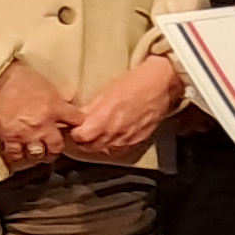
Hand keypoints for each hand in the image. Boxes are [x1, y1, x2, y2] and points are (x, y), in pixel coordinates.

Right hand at [0, 59, 75, 168]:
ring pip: (39, 154)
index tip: (75, 126)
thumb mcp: (46, 82)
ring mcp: (26, 134)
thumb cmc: (19, 77)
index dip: (77, 124)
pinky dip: (18, 157)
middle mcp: (44, 125)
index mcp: (55, 108)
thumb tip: (69, 99)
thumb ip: (58, 95)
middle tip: (54, 146)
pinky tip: (20, 155)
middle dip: (57, 148)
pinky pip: (16, 155)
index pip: (76, 121)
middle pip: (57, 146)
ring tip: (38, 153)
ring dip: (40, 155)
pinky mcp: (9, 138)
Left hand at [64, 54, 186, 160]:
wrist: (161, 85)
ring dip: (96, 144)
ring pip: (102, 151)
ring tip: (97, 133)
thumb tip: (78, 117)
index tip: (74, 126)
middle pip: (89, 147)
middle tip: (83, 130)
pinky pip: (117, 151)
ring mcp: (126, 140)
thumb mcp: (107, 91)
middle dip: (83, 140)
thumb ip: (91, 108)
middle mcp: (115, 133)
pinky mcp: (137, 142)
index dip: (74, 132)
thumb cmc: (134, 83)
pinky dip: (110, 146)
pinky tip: (111, 136)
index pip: (80, 137)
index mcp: (104, 119)